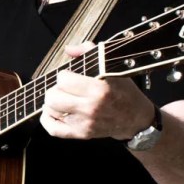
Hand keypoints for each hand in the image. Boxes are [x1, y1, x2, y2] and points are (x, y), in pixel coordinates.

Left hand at [40, 42, 154, 140]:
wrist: (135, 119)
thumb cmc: (124, 92)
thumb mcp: (112, 67)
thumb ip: (89, 52)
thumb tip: (69, 49)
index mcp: (99, 89)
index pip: (63, 79)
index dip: (64, 75)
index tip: (70, 75)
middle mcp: (91, 107)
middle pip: (53, 96)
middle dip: (56, 89)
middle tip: (64, 88)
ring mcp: (85, 123)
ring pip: (50, 110)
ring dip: (53, 102)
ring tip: (62, 99)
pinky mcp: (81, 134)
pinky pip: (53, 129)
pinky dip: (47, 119)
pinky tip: (53, 112)